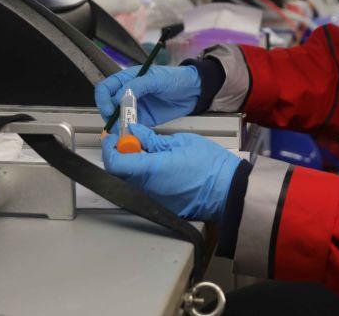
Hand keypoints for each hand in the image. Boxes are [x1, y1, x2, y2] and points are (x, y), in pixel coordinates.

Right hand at [95, 65, 200, 129]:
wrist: (194, 91)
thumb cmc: (176, 78)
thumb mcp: (157, 79)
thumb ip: (138, 86)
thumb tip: (120, 97)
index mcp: (128, 78)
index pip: (106, 88)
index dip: (103, 99)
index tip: (109, 110)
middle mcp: (128, 93)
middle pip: (109, 106)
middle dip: (111, 116)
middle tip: (119, 124)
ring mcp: (135, 107)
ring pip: (118, 119)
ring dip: (120, 126)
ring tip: (127, 131)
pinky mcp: (144, 119)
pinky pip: (132, 127)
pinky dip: (131, 132)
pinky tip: (135, 135)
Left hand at [102, 124, 240, 221]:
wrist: (227, 190)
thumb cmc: (210, 165)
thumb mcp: (181, 142)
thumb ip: (153, 140)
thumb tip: (135, 132)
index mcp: (151, 170)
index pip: (116, 162)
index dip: (111, 148)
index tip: (114, 137)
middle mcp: (147, 189)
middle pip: (118, 173)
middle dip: (119, 155)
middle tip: (129, 141)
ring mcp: (153, 200)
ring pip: (129, 182)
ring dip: (130, 166)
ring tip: (144, 151)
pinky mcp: (160, 206)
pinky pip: (142, 190)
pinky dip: (141, 177)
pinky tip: (154, 166)